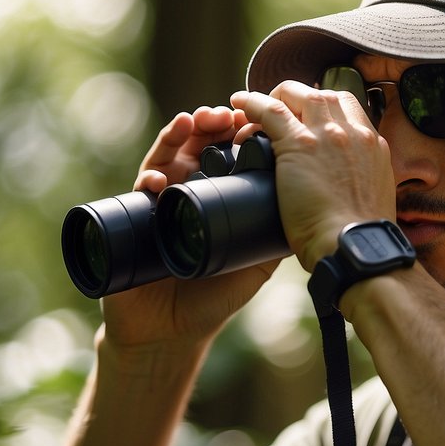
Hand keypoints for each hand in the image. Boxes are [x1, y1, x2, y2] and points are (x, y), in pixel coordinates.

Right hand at [100, 107, 280, 349]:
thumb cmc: (213, 297)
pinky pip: (140, 191)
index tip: (255, 121)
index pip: (230, 155)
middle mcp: (187, 192)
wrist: (171, 332)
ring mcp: (160, 201)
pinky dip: (149, 180)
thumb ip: (275, 237)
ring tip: (192, 122)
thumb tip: (311, 211)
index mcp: (218, 197)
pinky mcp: (133, 218)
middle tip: (224, 113)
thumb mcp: (254, 264)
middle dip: (211, 124)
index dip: (241, 135)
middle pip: (199, 146)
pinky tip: (159, 179)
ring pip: (168, 157)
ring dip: (178, 136)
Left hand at [230, 82, 395, 271]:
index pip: (348, 107)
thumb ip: (360, 182)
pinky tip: (240, 103)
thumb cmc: (358, 236)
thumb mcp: (372, 199)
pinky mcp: (299, 145)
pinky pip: (271, 110)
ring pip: (298, 94)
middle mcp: (354, 133)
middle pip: (323, 95)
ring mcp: (328, 136)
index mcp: (373, 146)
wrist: (352, 246)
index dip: (323, 107)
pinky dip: (252, 102)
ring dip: (275, 96)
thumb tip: (345, 189)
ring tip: (255, 108)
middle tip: (280, 111)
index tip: (308, 117)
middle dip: (298, 97)